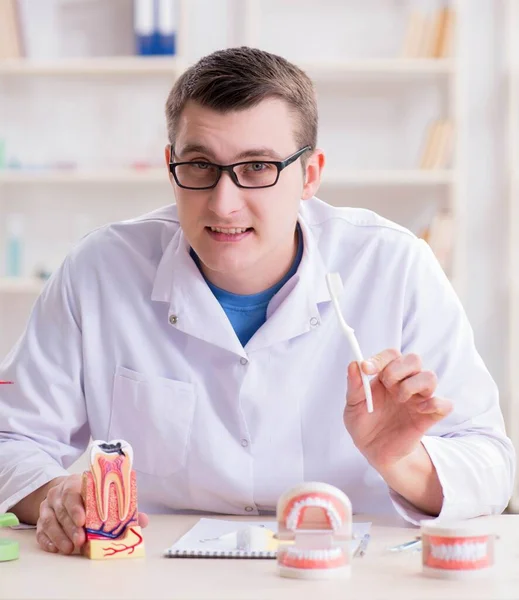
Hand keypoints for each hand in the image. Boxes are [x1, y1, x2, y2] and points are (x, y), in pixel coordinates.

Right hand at [36, 474, 148, 553]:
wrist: (63, 490)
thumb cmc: (89, 494)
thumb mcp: (104, 495)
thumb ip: (122, 507)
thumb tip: (143, 521)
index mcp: (75, 483)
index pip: (73, 492)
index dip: (77, 507)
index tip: (84, 520)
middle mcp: (58, 494)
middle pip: (62, 510)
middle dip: (71, 527)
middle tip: (80, 540)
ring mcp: (48, 507)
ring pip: (50, 522)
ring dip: (60, 536)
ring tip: (71, 548)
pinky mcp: (41, 519)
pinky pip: (41, 531)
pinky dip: (48, 541)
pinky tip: (57, 548)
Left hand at [344, 349, 452, 470]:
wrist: (374, 452)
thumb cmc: (364, 425)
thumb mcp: (352, 406)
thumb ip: (354, 386)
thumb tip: (354, 364)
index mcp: (386, 376)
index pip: (391, 355)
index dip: (380, 358)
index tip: (366, 369)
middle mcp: (404, 383)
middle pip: (414, 359)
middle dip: (398, 368)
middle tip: (387, 384)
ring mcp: (418, 399)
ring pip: (430, 377)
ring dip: (413, 384)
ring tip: (400, 399)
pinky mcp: (429, 417)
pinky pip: (445, 404)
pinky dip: (435, 403)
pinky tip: (420, 410)